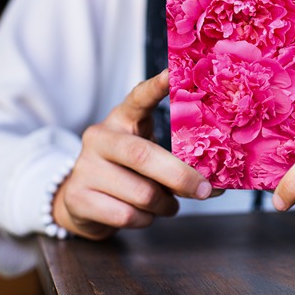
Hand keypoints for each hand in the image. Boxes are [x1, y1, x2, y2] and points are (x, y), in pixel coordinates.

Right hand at [53, 70, 215, 239]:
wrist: (80, 200)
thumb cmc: (127, 172)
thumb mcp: (149, 155)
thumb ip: (176, 160)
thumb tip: (217, 181)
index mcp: (121, 119)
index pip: (138, 97)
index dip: (156, 87)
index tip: (173, 73)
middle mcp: (100, 137)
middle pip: (143, 155)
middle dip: (180, 176)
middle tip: (205, 189)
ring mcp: (85, 167)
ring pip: (141, 193)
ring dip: (164, 204)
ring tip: (167, 204)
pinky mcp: (77, 197)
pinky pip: (127, 215)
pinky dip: (146, 220)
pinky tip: (144, 214)